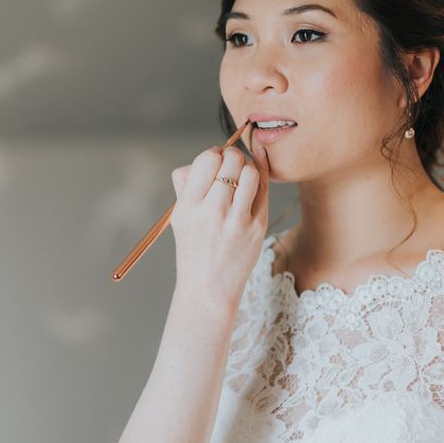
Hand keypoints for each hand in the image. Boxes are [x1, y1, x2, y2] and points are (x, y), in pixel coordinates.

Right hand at [169, 140, 269, 304]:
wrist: (208, 288)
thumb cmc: (194, 248)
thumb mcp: (179, 216)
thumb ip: (187, 183)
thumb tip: (210, 155)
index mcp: (188, 206)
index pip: (207, 159)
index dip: (214, 153)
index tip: (216, 160)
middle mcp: (212, 212)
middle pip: (231, 161)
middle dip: (233, 157)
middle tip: (232, 164)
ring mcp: (237, 220)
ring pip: (251, 172)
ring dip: (248, 168)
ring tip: (243, 176)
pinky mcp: (257, 227)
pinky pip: (264, 190)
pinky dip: (261, 179)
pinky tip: (256, 179)